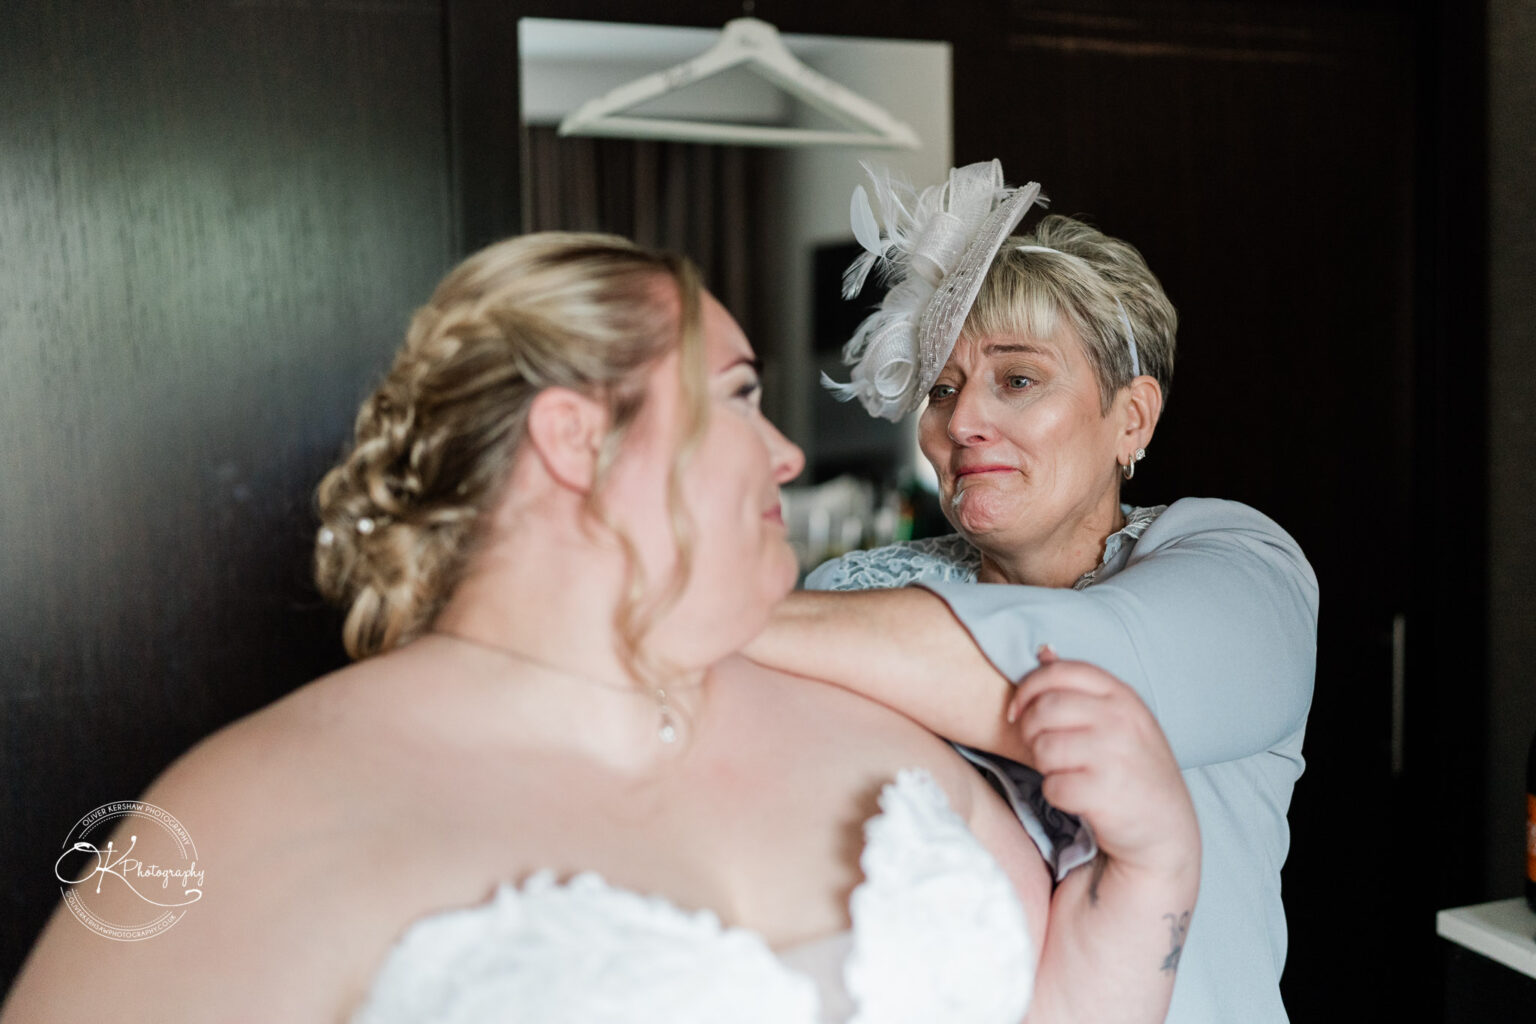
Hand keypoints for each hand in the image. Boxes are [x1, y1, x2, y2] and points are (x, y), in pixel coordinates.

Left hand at [1007, 648, 1197, 875]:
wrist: (1166, 828)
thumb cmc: (1134, 767)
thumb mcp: (1120, 718)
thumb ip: (1082, 687)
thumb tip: (1043, 650)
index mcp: (1121, 696)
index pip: (1059, 672)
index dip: (1028, 688)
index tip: (1018, 711)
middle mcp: (1121, 720)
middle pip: (1044, 709)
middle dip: (1031, 731)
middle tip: (1042, 749)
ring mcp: (1115, 755)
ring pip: (1044, 748)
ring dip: (1044, 766)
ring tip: (1066, 772)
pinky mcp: (1105, 792)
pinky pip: (1052, 786)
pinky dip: (1057, 794)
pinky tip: (1077, 796)